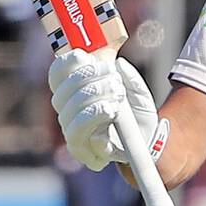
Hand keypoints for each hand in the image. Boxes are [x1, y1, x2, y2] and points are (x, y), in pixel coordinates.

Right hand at [48, 50, 157, 170]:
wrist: (147, 142)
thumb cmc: (136, 115)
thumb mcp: (138, 92)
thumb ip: (130, 77)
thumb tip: (119, 63)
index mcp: (75, 92)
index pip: (57, 75)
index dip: (66, 63)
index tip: (84, 55)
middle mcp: (68, 111)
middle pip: (63, 91)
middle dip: (89, 78)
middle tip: (114, 79)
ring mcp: (73, 131)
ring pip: (68, 111)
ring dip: (93, 96)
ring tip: (117, 94)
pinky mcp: (81, 150)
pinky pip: (78, 134)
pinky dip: (94, 117)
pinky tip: (112, 112)